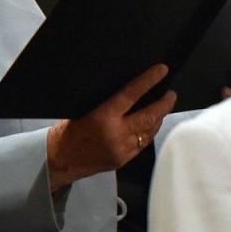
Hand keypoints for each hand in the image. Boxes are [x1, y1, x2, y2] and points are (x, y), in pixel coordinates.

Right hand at [46, 63, 176, 189]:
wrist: (58, 161)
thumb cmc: (68, 131)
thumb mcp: (85, 111)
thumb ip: (109, 105)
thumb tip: (132, 92)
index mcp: (103, 118)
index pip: (131, 95)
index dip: (148, 81)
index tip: (162, 70)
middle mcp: (116, 134)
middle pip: (149, 116)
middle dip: (164, 104)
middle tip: (171, 93)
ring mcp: (122, 150)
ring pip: (149, 131)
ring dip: (159, 118)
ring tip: (163, 107)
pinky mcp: (124, 160)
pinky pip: (143, 144)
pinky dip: (149, 132)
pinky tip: (151, 125)